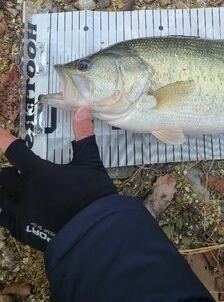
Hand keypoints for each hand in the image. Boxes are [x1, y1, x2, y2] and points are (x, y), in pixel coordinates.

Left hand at [0, 107, 116, 250]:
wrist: (95, 231)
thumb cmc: (93, 194)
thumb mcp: (90, 162)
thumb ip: (83, 135)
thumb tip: (83, 109)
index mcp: (38, 172)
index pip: (15, 152)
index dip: (3, 141)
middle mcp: (25, 191)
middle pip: (3, 178)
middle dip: (10, 173)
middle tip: (19, 172)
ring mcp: (22, 213)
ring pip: (1, 201)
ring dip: (7, 193)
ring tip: (16, 192)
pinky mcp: (24, 232)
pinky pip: (6, 220)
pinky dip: (9, 213)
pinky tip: (18, 212)